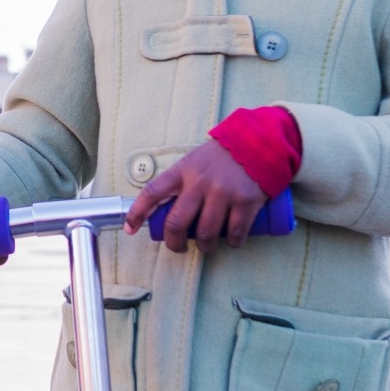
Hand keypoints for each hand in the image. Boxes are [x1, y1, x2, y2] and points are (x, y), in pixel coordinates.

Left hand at [123, 139, 267, 253]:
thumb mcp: (194, 161)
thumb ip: (180, 180)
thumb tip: (162, 208)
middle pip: (176, 222)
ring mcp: (224, 193)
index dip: (137, 213)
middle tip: (178, 247)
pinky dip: (233, 243)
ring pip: (205, 234)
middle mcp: (200, 182)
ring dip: (204, 246)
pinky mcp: (246, 202)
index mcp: (182, 170)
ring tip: (206, 246)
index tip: (130, 229)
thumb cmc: (222, 156)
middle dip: (173, 243)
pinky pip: (235, 233)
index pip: (152, 193)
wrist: (259, 142)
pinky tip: (232, 241)